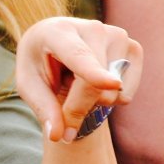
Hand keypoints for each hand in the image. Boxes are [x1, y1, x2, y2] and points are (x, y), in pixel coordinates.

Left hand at [15, 17, 142, 141]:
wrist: (57, 44)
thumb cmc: (39, 64)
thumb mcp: (29, 85)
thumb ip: (43, 109)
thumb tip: (57, 136)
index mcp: (58, 31)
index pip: (78, 56)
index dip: (95, 72)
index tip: (112, 84)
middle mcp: (92, 27)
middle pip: (94, 86)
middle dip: (77, 109)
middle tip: (62, 108)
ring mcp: (116, 35)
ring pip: (113, 93)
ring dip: (94, 102)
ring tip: (79, 81)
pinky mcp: (133, 47)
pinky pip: (126, 94)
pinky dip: (111, 98)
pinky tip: (98, 81)